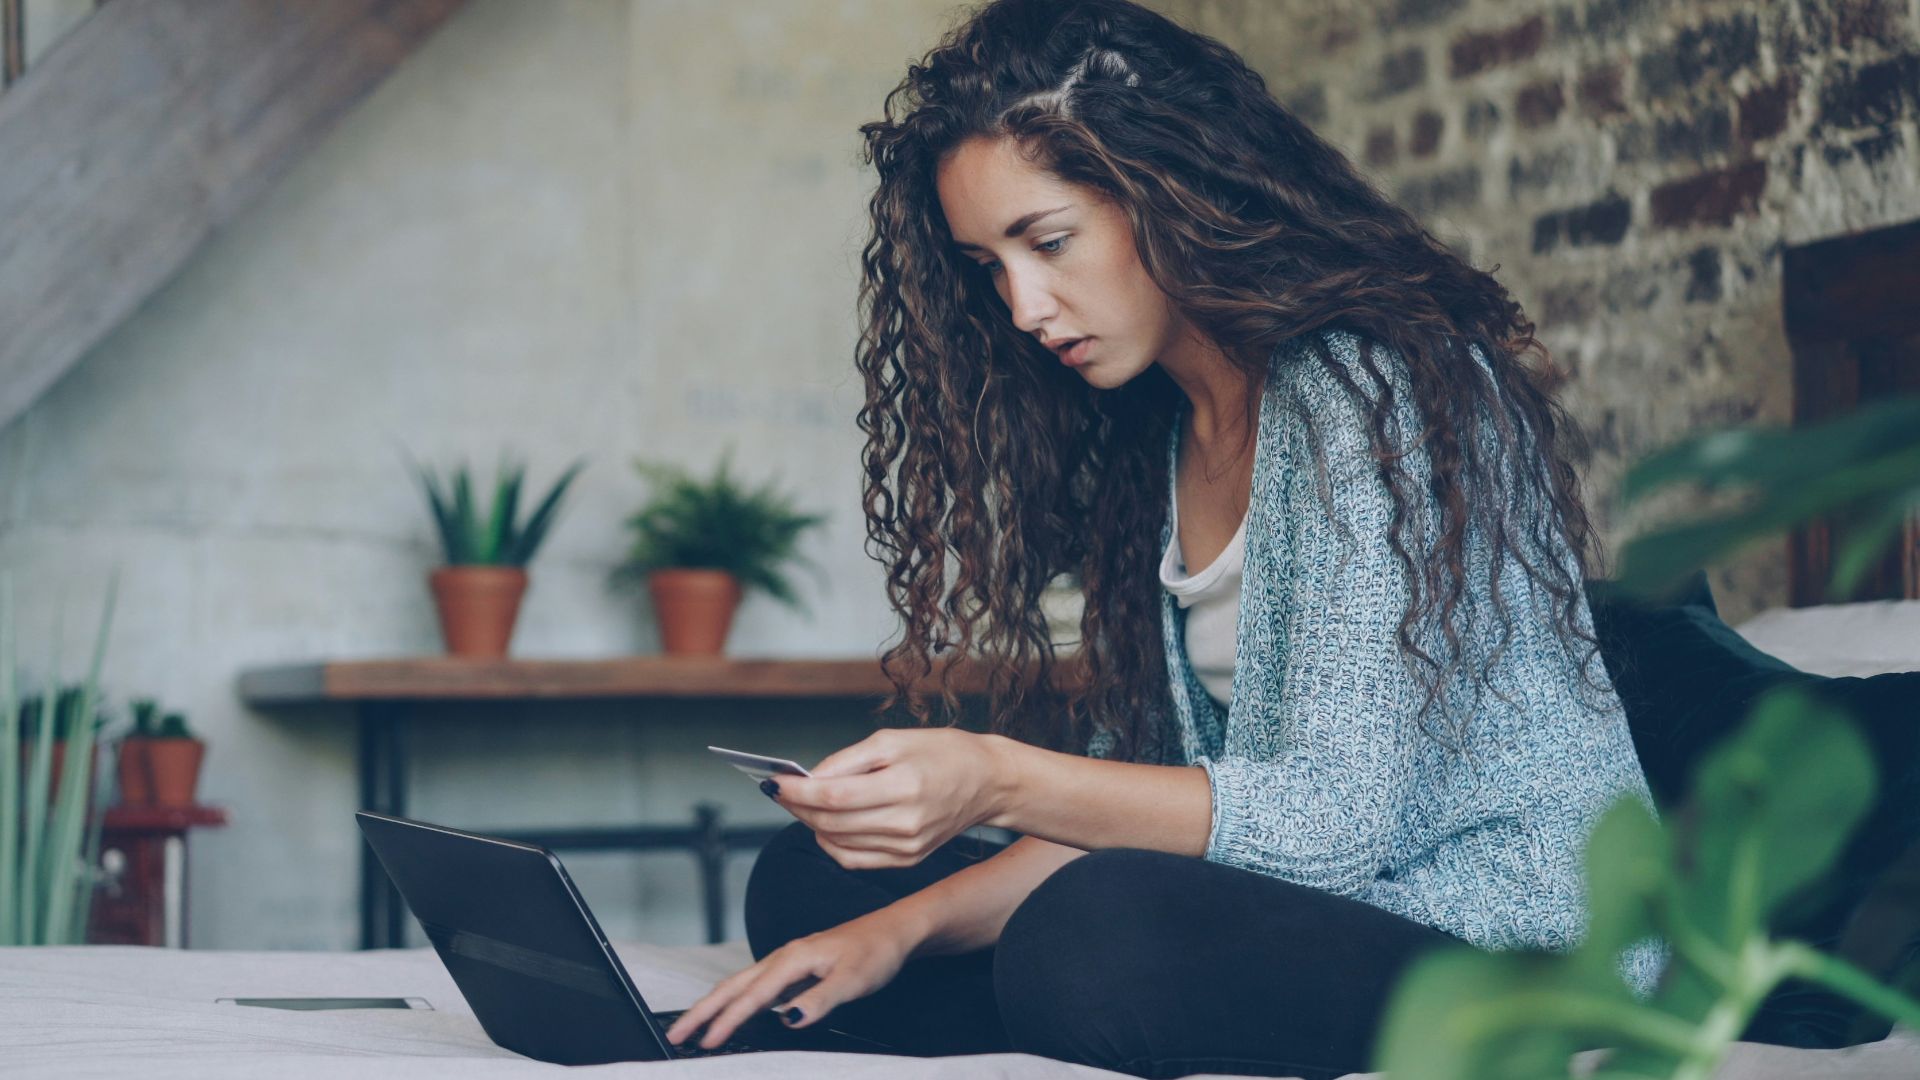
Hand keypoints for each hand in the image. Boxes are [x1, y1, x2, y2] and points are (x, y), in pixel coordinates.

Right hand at [662, 907, 917, 1049]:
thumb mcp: (852, 980)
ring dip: (714, 1005)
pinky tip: (733, 1013)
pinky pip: (755, 986)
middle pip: (732, 986)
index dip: (726, 1021)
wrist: (894, 930)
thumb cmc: (876, 951)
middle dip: (701, 1011)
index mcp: (792, 959)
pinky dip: (735, 1000)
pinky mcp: (795, 968)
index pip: (751, 996)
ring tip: (693, 1027)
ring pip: (740, 984)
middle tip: (676, 1035)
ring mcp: (787, 962)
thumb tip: (788, 1020)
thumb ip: (819, 1001)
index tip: (705, 1043)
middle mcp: (783, 958)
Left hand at [768, 728, 1016, 869]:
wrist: (988, 782)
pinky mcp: (907, 860)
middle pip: (831, 821)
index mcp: (904, 786)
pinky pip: (854, 859)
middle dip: (798, 806)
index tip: (774, 782)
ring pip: (838, 843)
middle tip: (780, 790)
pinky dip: (831, 843)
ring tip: (800, 803)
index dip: (798, 791)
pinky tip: (825, 824)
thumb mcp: (893, 741)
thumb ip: (847, 761)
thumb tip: (809, 778)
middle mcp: (906, 823)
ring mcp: (907, 847)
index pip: (834, 797)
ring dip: (810, 823)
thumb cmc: (942, 753)